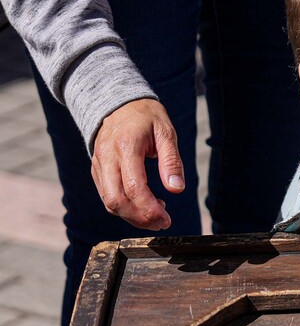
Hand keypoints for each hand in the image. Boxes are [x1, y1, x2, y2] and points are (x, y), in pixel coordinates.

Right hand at [91, 99, 185, 229]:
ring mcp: (99, 164)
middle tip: (162, 223)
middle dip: (139, 218)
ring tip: (156, 214)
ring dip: (132, 216)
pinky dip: (124, 206)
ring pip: (109, 201)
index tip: (166, 219)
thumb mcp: (166, 132)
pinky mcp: (97, 169)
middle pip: (116, 200)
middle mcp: (107, 157)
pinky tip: (144, 204)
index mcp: (126, 147)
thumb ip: (171, 161)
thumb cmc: (146, 117)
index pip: (134, 187)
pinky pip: (106, 195)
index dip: (149, 209)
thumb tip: (177, 189)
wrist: (117, 102)